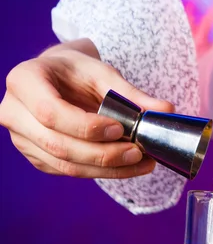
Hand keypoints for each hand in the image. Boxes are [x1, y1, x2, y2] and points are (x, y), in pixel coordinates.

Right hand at [0, 39, 173, 177]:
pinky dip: (101, 172)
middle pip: (58, 145)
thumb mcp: (101, 72)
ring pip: (65, 165)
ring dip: (107, 168)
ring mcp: (22, 139)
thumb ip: (131, 94)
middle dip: (103, 154)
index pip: (50, 112)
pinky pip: (69, 171)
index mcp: (24, 81)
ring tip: (141, 162)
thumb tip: (166, 111)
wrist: (58, 78)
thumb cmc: (75, 71)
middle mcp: (14, 113)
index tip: (119, 129)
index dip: (85, 126)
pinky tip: (127, 166)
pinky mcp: (37, 157)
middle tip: (139, 152)